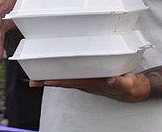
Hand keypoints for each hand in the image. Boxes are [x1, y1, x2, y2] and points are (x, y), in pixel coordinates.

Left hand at [31, 72, 149, 102]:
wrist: (129, 89)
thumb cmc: (126, 85)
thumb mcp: (126, 82)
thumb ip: (119, 81)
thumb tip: (111, 79)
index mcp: (92, 83)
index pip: (72, 82)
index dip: (58, 81)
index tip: (46, 81)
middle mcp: (85, 83)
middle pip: (63, 82)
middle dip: (47, 82)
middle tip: (32, 81)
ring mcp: (85, 81)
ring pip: (65, 79)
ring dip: (51, 78)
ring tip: (36, 77)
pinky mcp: (87, 77)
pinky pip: (71, 75)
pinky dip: (60, 74)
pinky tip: (53, 70)